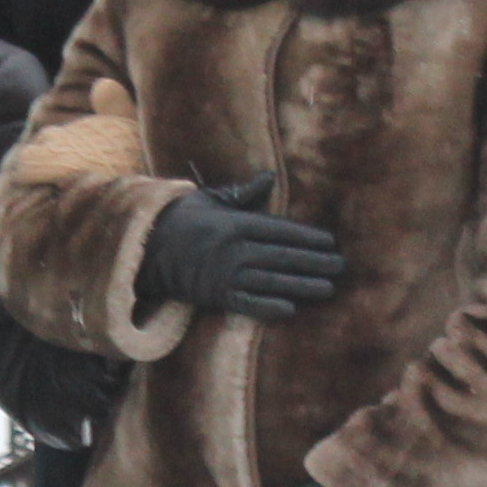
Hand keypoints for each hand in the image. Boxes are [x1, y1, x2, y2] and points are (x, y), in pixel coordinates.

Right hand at [141, 172, 349, 323]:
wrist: (145, 249)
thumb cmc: (181, 219)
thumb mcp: (209, 200)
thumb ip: (242, 194)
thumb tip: (269, 178)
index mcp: (233, 223)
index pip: (279, 230)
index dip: (307, 237)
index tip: (330, 242)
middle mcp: (232, 250)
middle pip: (282, 257)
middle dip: (314, 262)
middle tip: (340, 266)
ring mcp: (224, 275)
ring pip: (272, 281)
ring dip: (302, 286)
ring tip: (327, 288)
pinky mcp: (215, 297)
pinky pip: (248, 304)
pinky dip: (269, 307)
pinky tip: (291, 309)